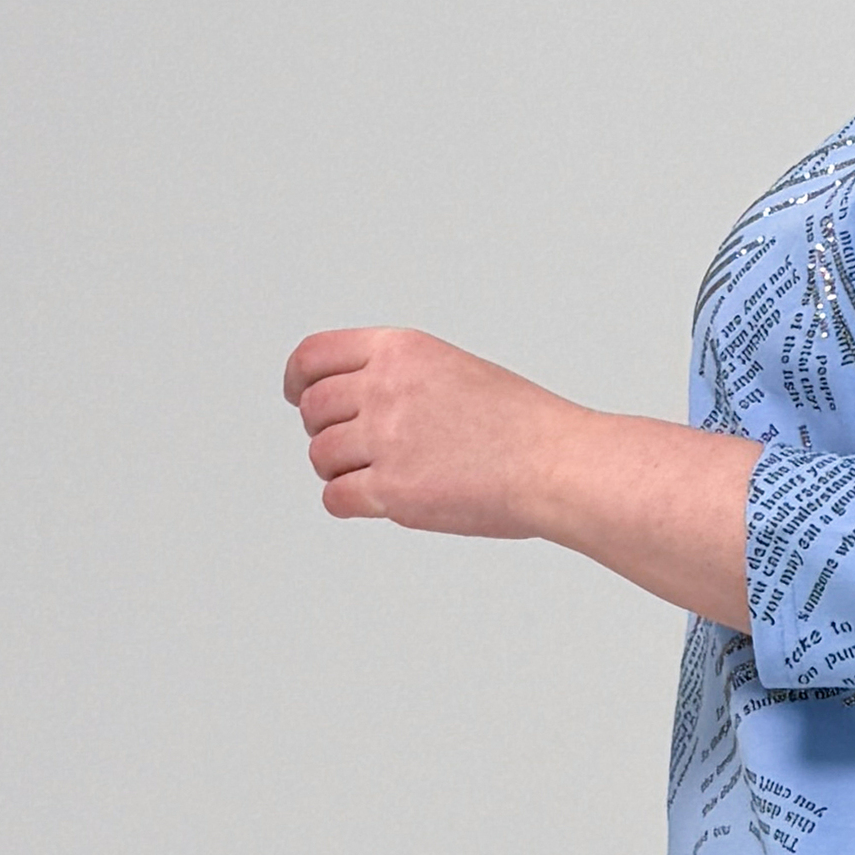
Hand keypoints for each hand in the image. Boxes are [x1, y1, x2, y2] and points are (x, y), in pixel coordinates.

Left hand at [282, 326, 582, 539]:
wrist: (557, 464)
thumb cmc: (522, 427)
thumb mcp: (455, 371)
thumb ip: (401, 379)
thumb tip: (354, 406)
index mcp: (401, 351)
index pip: (314, 356)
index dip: (298, 380)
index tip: (298, 396)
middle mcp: (386, 388)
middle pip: (314, 411)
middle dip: (326, 432)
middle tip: (355, 450)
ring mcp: (386, 439)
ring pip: (322, 456)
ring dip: (341, 471)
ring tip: (382, 477)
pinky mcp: (393, 490)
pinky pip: (337, 498)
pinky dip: (349, 503)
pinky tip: (378, 502)